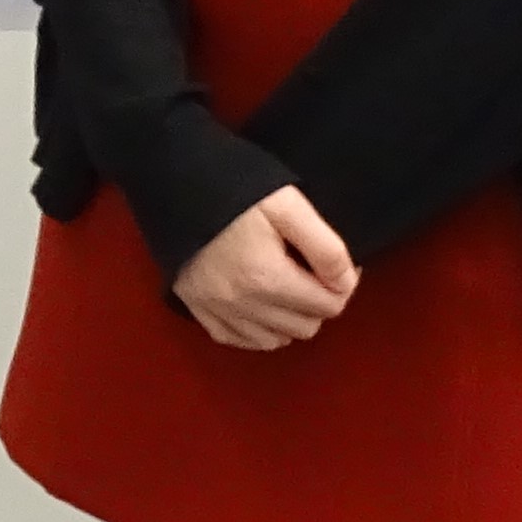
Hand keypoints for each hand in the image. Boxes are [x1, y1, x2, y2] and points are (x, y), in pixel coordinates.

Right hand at [172, 188, 357, 349]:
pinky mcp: (195, 307)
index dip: (342, 284)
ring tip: (286, 287)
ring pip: (275, 340)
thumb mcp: (289, 206)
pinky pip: (237, 340)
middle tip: (311, 272)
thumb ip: (326, 248)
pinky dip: (256, 330)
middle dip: (317, 303)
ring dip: (289, 319)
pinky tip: (261, 307)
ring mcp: (215, 309)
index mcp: (267, 278)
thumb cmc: (237, 189)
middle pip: (305, 327)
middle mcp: (241, 304)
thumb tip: (345, 283)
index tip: (334, 262)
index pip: (329, 306)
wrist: (176, 181)